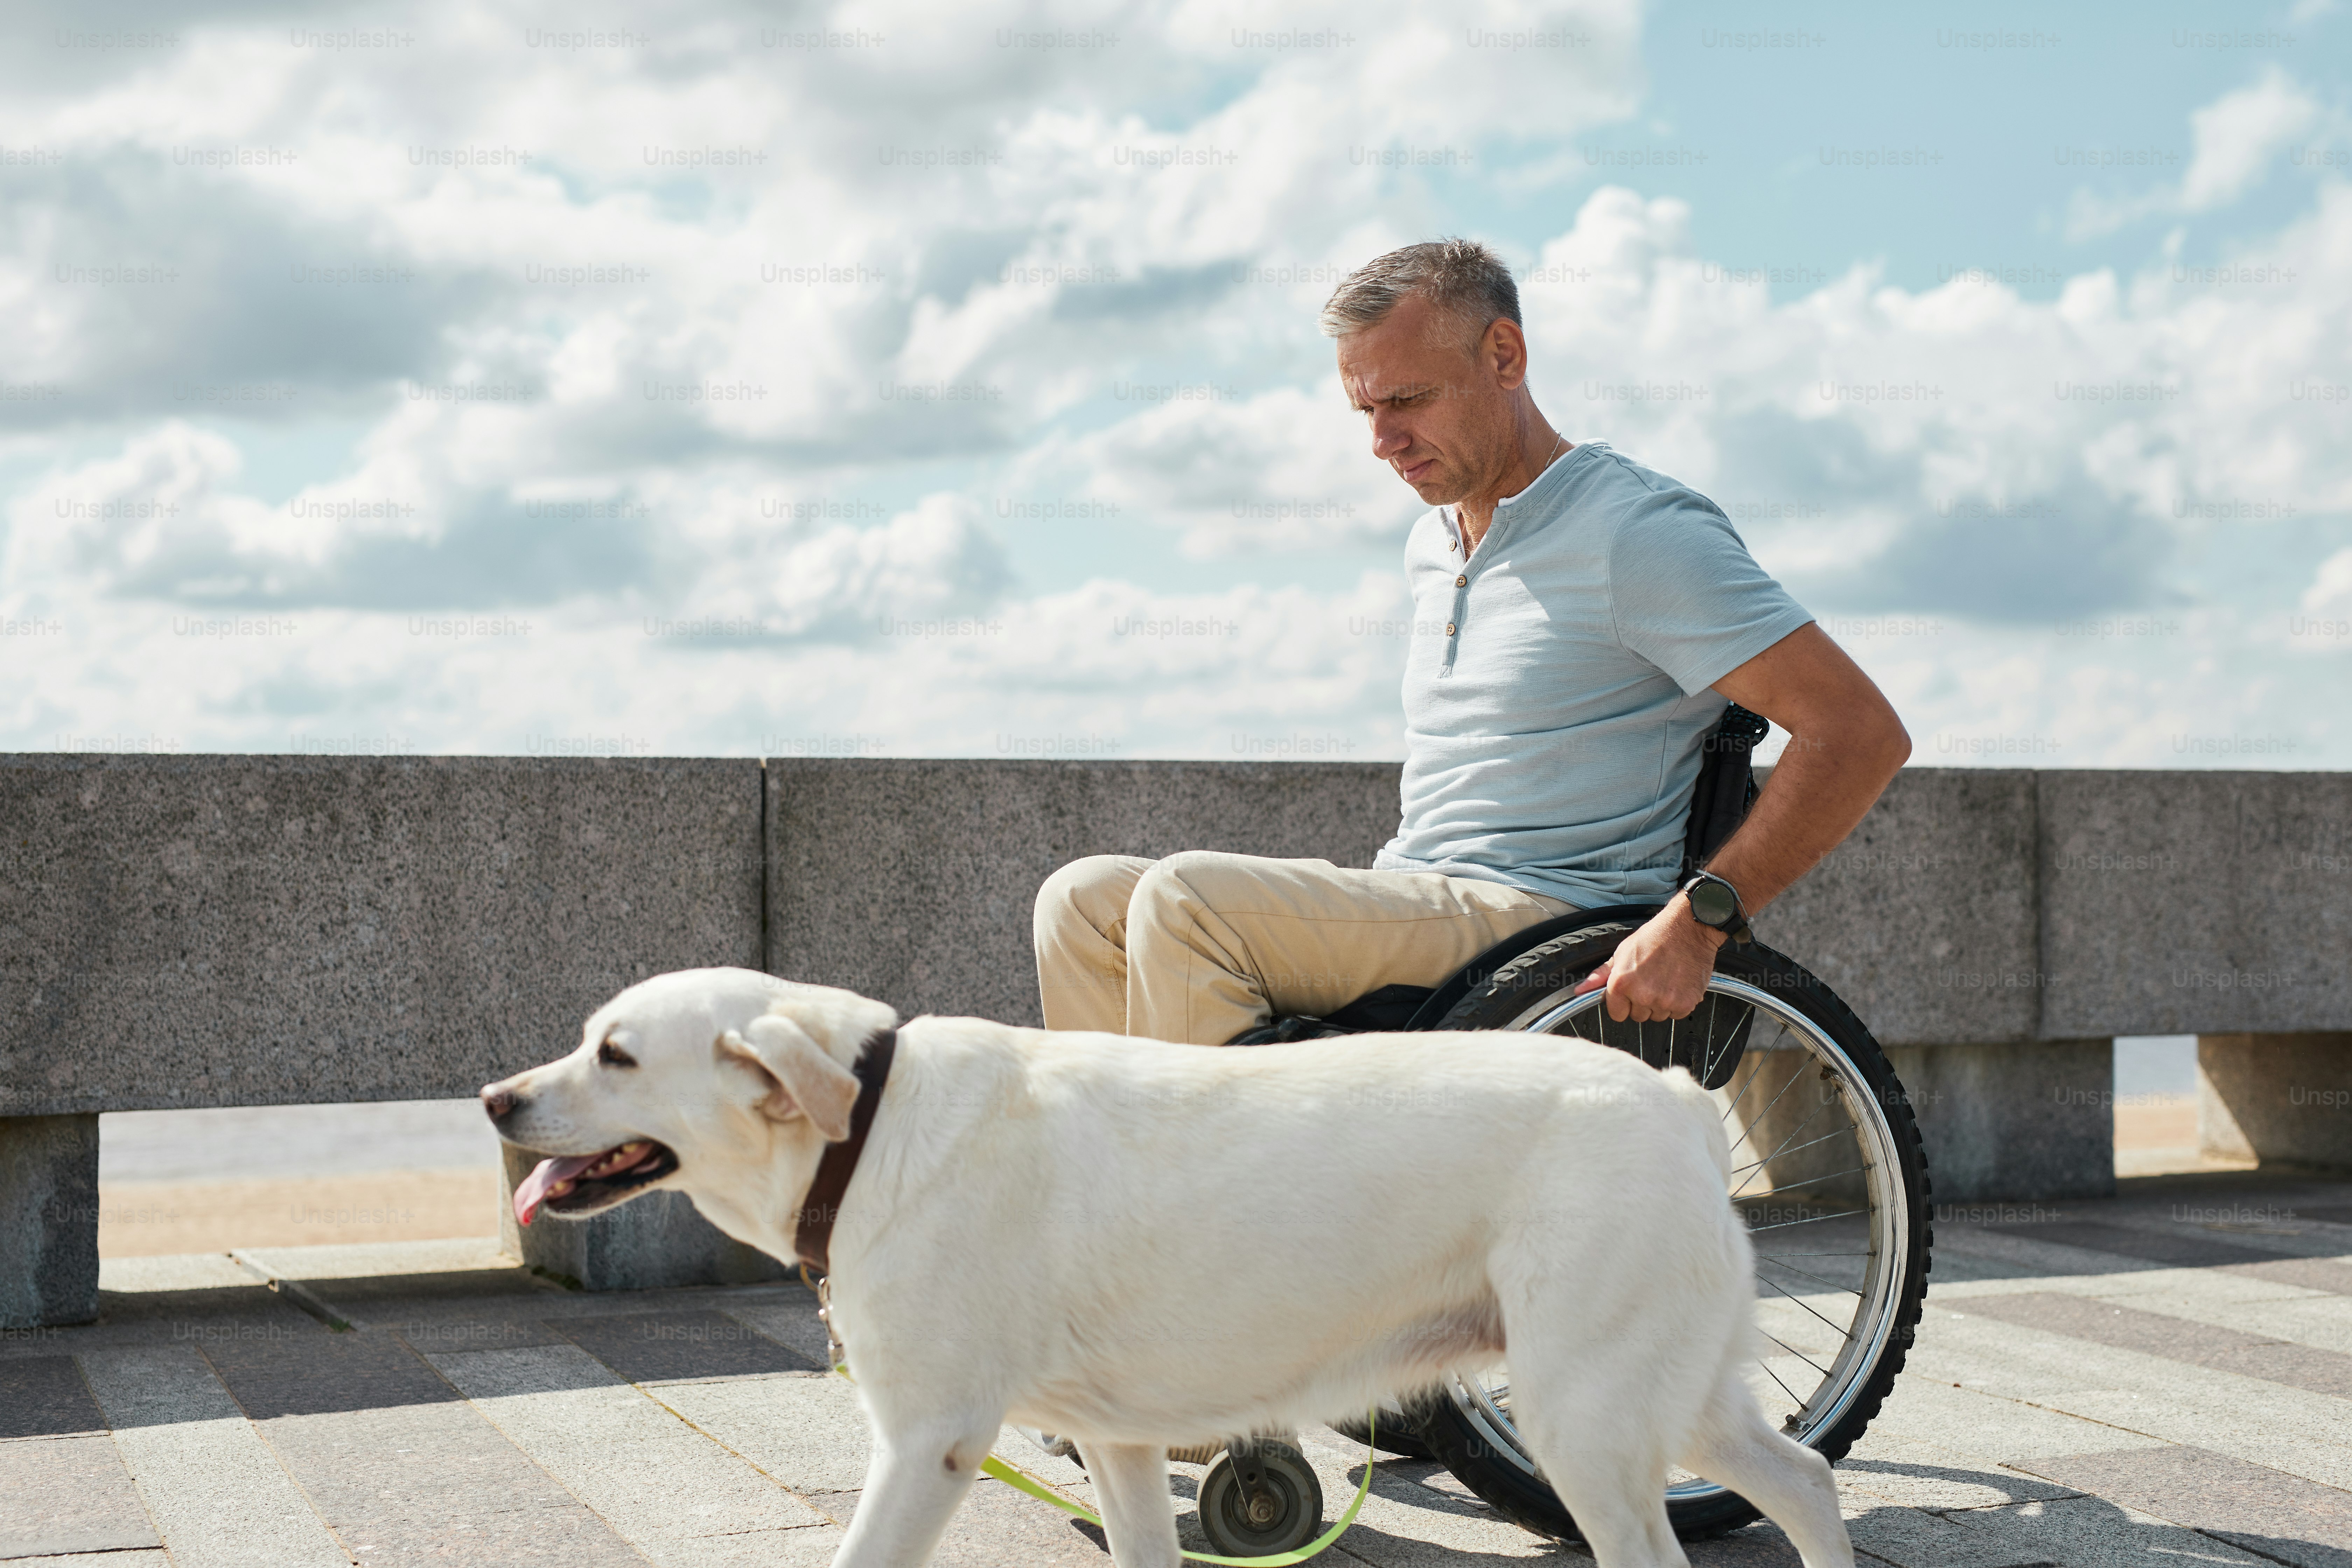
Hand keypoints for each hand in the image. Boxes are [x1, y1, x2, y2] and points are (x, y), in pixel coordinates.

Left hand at [1570, 896, 1724, 1021]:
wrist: (1688, 928)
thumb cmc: (1655, 937)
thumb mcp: (1622, 953)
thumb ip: (1601, 975)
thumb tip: (1580, 990)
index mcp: (1622, 983)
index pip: (1616, 1014)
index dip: (1622, 1003)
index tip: (1630, 992)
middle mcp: (1642, 995)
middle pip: (1637, 1016)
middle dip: (1641, 1002)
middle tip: (1650, 980)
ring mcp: (1664, 1001)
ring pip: (1657, 1016)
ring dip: (1660, 1003)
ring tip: (1664, 979)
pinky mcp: (1685, 1004)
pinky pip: (1676, 1014)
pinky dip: (1677, 1003)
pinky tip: (1677, 983)